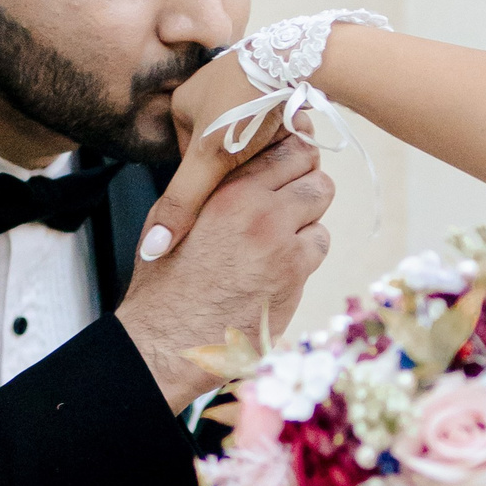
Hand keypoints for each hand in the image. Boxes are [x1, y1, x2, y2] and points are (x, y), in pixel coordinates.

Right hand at [114, 133, 333, 408]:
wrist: (168, 338)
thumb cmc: (165, 283)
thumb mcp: (174, 220)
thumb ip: (209, 190)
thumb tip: (236, 167)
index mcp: (224, 189)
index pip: (282, 146)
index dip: (289, 153)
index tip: (286, 165)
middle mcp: (255, 206)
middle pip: (310, 167)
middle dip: (303, 178)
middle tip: (289, 198)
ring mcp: (278, 238)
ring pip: (320, 200)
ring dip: (307, 212)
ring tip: (281, 234)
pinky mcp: (293, 271)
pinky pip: (320, 242)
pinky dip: (308, 249)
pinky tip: (282, 264)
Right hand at [137, 47, 291, 262]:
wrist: (296, 58)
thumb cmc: (247, 102)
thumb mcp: (210, 158)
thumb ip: (182, 203)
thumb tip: (153, 249)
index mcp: (181, 106)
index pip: (195, 164)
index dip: (221, 178)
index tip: (244, 177)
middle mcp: (206, 92)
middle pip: (225, 150)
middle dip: (248, 160)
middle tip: (271, 163)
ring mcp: (237, 83)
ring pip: (252, 136)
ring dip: (269, 145)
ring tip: (284, 143)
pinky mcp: (267, 80)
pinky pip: (273, 119)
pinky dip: (284, 129)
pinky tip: (297, 131)